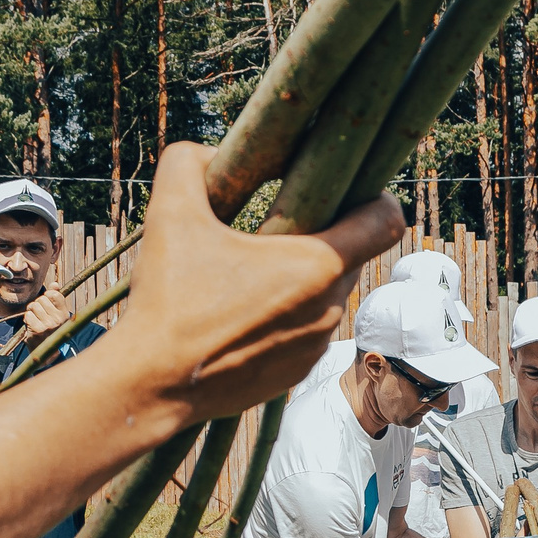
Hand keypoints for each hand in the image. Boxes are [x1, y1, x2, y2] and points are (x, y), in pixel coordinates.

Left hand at [18, 286, 74, 348]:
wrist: (48, 351)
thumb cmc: (51, 329)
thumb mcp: (57, 313)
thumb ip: (56, 297)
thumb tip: (55, 284)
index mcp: (65, 314)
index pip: (55, 294)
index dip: (47, 296)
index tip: (47, 303)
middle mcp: (58, 319)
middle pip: (41, 299)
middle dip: (38, 305)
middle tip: (40, 314)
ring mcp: (48, 325)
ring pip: (33, 306)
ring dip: (31, 311)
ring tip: (36, 319)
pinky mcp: (37, 330)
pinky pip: (28, 315)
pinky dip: (27, 319)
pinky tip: (31, 325)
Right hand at [110, 142, 402, 422]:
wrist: (152, 385)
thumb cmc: (167, 299)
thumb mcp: (170, 212)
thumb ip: (190, 161)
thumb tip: (213, 151)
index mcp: (317, 266)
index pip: (385, 221)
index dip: (376, 195)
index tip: (349, 187)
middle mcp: (329, 309)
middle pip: (351, 255)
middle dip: (324, 234)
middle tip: (278, 222)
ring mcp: (315, 346)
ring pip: (327, 295)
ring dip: (302, 278)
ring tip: (253, 270)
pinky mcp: (295, 374)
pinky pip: (305, 330)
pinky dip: (286, 315)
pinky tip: (242, 310)